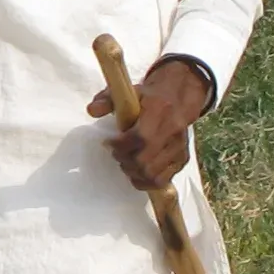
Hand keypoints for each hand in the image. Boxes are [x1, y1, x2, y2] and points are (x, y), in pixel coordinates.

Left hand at [89, 57, 210, 191]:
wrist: (178, 100)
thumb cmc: (148, 98)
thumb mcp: (127, 92)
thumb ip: (107, 100)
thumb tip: (91, 111)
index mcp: (160, 111)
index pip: (141, 138)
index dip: (120, 146)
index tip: (108, 143)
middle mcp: (173, 131)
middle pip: (144, 161)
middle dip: (123, 160)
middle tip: (116, 153)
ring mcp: (179, 148)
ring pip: (152, 174)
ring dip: (132, 172)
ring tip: (125, 162)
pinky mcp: (182, 160)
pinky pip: (162, 181)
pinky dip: (144, 181)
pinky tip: (135, 172)